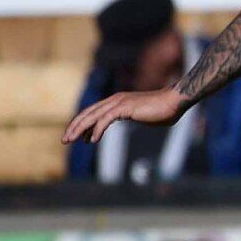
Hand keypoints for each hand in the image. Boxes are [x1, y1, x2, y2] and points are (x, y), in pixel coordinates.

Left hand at [63, 87, 190, 144]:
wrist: (175, 101)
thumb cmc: (165, 110)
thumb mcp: (145, 116)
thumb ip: (137, 118)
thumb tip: (139, 122)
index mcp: (118, 101)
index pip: (94, 112)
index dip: (83, 124)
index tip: (78, 137)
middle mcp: (115, 100)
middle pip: (88, 113)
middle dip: (74, 127)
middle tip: (65, 140)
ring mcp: (119, 102)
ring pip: (92, 116)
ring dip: (79, 129)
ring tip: (71, 140)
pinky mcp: (124, 108)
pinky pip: (105, 120)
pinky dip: (96, 130)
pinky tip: (92, 140)